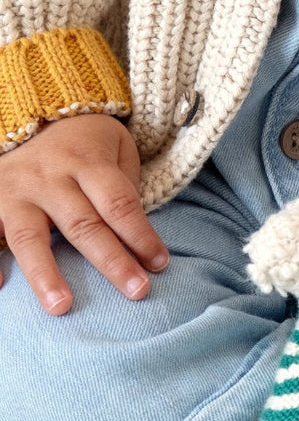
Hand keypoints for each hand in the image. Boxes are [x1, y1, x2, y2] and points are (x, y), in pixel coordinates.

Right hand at [0, 114, 168, 314]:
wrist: (34, 113)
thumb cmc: (89, 146)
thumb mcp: (118, 151)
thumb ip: (126, 192)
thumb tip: (139, 243)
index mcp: (86, 160)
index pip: (119, 203)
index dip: (142, 235)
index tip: (160, 264)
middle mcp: (48, 176)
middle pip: (83, 224)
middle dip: (112, 261)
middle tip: (138, 291)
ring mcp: (15, 190)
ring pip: (28, 235)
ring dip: (45, 273)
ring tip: (61, 307)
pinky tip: (1, 285)